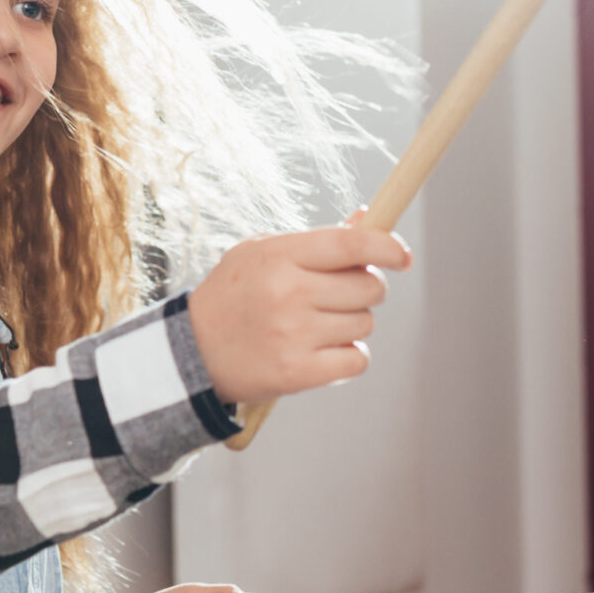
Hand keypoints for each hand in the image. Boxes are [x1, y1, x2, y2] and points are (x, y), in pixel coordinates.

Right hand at [189, 220, 411, 404]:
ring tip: (317, 326)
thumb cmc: (233, 297)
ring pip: (365, 324)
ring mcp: (294, 334)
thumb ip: (317, 240)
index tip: (402, 256)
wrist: (191, 352)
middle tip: (340, 296)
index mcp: (279, 256)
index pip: (352, 244)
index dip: (387, 247)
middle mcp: (289, 293)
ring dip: (352, 325)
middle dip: (365, 290)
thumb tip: (369, 220)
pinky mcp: (298, 372)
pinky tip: (322, 351)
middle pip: (369, 287)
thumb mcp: (262, 254)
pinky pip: (357, 360)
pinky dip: (348, 357)